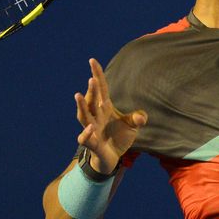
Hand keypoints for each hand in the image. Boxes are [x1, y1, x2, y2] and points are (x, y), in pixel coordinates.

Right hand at [74, 58, 146, 173]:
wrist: (111, 158)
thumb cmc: (118, 137)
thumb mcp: (131, 126)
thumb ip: (137, 119)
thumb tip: (140, 117)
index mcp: (105, 108)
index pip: (101, 88)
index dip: (97, 74)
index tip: (92, 60)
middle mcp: (96, 116)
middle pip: (92, 100)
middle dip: (91, 90)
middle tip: (91, 79)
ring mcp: (92, 129)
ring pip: (83, 115)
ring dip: (81, 105)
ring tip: (78, 94)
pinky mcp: (92, 143)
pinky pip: (85, 139)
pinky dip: (86, 134)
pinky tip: (89, 128)